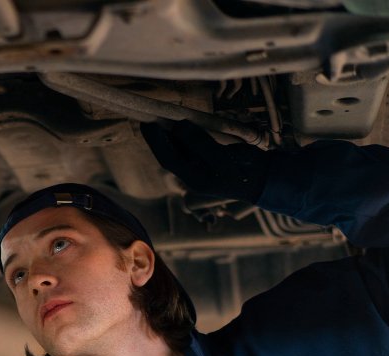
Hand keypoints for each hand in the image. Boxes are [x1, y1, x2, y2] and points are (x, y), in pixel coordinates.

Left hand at [141, 120, 272, 203]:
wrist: (267, 179)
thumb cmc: (247, 172)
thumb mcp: (223, 158)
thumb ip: (200, 143)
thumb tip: (179, 126)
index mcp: (194, 178)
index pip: (168, 158)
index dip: (156, 141)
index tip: (148, 123)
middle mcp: (194, 173)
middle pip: (170, 153)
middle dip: (158, 136)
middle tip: (148, 116)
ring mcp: (202, 166)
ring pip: (181, 148)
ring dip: (170, 134)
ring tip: (160, 116)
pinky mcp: (210, 158)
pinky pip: (193, 145)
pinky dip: (185, 134)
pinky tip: (181, 122)